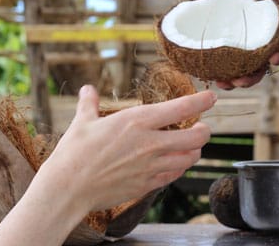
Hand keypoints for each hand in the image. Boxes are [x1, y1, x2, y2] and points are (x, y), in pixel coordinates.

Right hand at [38, 85, 213, 211]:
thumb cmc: (73, 153)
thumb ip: (90, 104)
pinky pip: (174, 175)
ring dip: (194, 151)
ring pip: (190, 158)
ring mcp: (151, 166)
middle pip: (196, 137)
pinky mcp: (147, 184)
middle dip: (204, 131)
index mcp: (137, 121)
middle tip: (202, 128)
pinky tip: (174, 164)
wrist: (67, 189)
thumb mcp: (82, 122)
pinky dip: (179, 168)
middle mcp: (150, 143)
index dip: (201, 101)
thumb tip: (87, 89)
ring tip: (191, 146)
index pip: (181, 108)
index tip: (212, 97)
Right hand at [197, 0, 278, 88]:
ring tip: (242, 81)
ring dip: (251, 78)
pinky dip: (277, 57)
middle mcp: (251, 46)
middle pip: (238, 69)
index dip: (213, 67)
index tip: (203, 74)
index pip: (221, 56)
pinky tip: (272, 59)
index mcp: (237, 35)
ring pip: (259, 69)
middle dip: (230, 80)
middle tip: (223, 83)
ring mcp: (268, 47)